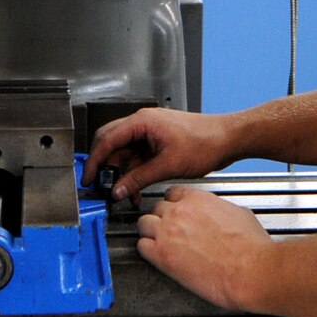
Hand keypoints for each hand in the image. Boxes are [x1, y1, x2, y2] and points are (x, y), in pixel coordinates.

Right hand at [84, 107, 234, 202]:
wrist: (227, 139)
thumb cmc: (204, 142)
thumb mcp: (168, 165)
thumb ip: (139, 178)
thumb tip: (118, 189)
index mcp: (141, 122)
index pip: (107, 140)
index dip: (95, 161)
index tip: (89, 178)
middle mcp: (142, 124)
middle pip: (112, 144)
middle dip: (106, 167)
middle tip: (101, 186)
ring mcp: (150, 133)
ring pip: (125, 154)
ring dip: (123, 174)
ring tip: (124, 195)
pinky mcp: (157, 143)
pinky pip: (138, 158)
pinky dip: (135, 174)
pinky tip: (137, 190)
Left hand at [136, 185, 271, 311]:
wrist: (248, 270)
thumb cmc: (250, 246)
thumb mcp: (239, 213)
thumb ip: (221, 209)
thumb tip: (220, 213)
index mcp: (197, 199)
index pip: (173, 194)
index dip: (174, 206)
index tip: (177, 214)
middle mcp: (179, 211)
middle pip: (156, 208)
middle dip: (161, 219)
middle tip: (169, 231)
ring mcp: (168, 232)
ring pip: (144, 224)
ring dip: (150, 232)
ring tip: (159, 242)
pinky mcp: (162, 255)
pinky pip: (142, 247)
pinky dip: (147, 251)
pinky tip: (156, 256)